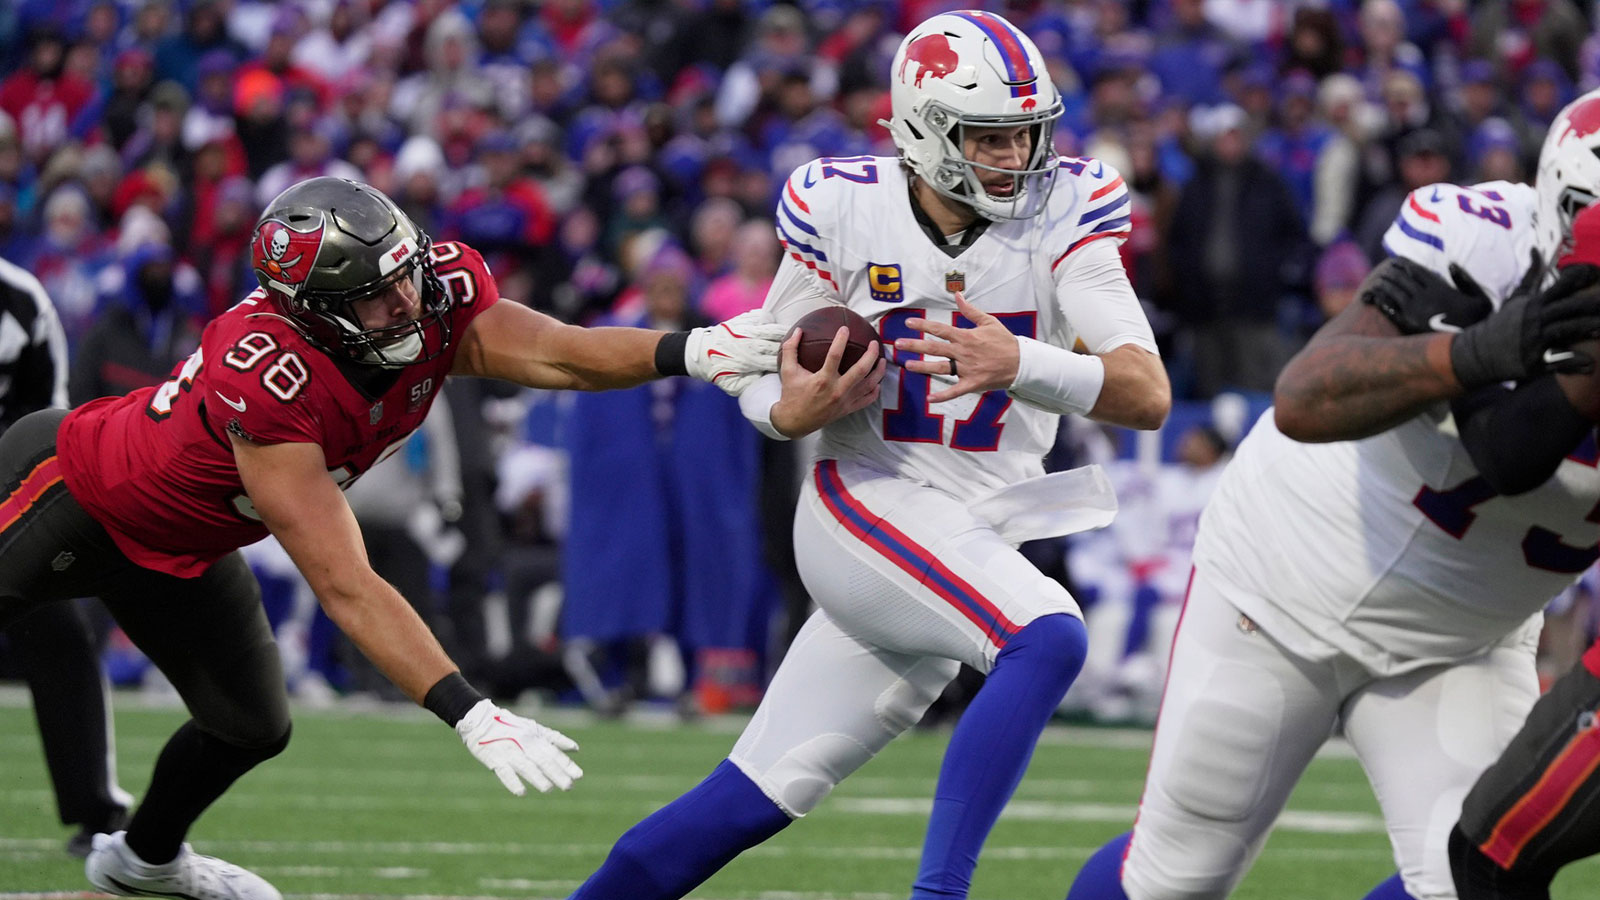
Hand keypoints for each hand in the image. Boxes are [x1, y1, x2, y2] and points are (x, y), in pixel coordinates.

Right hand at [456, 699, 581, 794]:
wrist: (481, 720)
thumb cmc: (511, 725)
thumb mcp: (535, 728)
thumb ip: (555, 739)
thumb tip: (576, 749)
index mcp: (535, 737)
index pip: (554, 752)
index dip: (566, 764)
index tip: (578, 775)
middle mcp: (524, 743)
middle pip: (543, 760)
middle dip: (556, 773)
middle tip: (568, 786)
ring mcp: (510, 752)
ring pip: (526, 766)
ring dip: (538, 778)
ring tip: (549, 789)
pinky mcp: (495, 759)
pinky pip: (505, 772)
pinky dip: (513, 782)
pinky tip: (521, 792)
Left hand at [684, 310, 787, 396]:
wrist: (700, 352)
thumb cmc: (718, 371)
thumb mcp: (733, 385)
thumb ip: (751, 384)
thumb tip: (766, 381)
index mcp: (749, 361)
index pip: (774, 362)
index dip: (785, 363)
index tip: (793, 363)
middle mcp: (750, 345)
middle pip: (776, 345)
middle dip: (787, 346)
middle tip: (799, 346)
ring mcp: (746, 330)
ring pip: (771, 329)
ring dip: (783, 332)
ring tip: (793, 332)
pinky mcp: (742, 320)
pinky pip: (761, 317)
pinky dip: (770, 319)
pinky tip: (775, 322)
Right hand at [769, 327, 884, 437]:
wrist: (795, 422)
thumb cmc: (792, 395)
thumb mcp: (788, 371)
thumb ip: (791, 349)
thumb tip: (797, 330)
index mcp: (822, 380)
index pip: (835, 355)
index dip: (841, 340)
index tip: (845, 329)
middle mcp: (837, 391)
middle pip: (860, 370)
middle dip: (871, 355)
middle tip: (874, 343)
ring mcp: (845, 401)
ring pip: (869, 385)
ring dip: (878, 371)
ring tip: (882, 360)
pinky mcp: (848, 409)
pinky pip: (867, 399)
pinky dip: (875, 390)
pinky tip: (877, 382)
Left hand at [893, 291, 1018, 402]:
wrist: (1021, 362)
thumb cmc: (1004, 342)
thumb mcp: (989, 321)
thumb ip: (970, 310)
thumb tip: (957, 295)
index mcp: (966, 337)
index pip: (940, 329)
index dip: (923, 326)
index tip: (909, 323)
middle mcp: (964, 352)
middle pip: (935, 348)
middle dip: (915, 345)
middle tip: (898, 344)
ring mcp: (967, 369)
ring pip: (940, 368)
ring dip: (923, 367)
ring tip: (907, 365)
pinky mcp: (972, 383)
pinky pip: (955, 391)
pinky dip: (943, 396)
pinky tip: (929, 398)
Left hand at [1360, 255, 1492, 334]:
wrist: (1467, 346)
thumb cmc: (1476, 322)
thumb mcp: (1479, 297)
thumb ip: (1465, 279)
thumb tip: (1451, 265)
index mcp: (1439, 288)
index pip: (1416, 271)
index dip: (1404, 265)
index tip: (1397, 261)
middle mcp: (1424, 297)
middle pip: (1402, 279)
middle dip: (1392, 273)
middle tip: (1385, 271)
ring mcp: (1414, 309)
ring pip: (1393, 291)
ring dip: (1383, 284)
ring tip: (1377, 280)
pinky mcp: (1407, 323)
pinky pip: (1389, 308)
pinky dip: (1379, 299)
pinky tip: (1371, 295)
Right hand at [1451, 259, 1599, 388]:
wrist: (1479, 353)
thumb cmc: (1503, 324)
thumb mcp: (1516, 298)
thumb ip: (1531, 276)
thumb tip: (1536, 249)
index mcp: (1535, 304)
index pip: (1560, 286)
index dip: (1579, 279)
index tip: (1594, 274)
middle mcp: (1536, 319)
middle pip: (1568, 308)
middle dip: (1590, 305)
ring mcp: (1536, 340)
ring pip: (1566, 330)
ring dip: (1587, 328)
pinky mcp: (1535, 361)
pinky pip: (1558, 361)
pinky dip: (1575, 362)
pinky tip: (1590, 364)